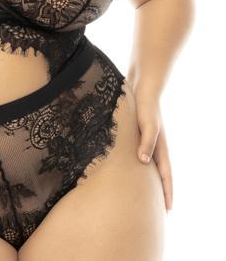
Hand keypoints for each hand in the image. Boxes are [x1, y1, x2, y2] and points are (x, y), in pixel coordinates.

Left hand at [135, 95, 172, 211]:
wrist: (142, 88)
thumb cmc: (146, 107)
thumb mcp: (147, 125)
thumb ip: (146, 142)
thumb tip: (143, 162)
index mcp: (160, 147)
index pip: (165, 175)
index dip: (167, 192)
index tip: (167, 210)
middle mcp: (155, 146)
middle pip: (159, 174)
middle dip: (160, 191)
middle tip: (157, 209)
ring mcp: (147, 140)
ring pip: (150, 166)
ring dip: (149, 180)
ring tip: (144, 194)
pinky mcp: (138, 134)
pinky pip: (140, 155)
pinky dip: (138, 165)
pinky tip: (131, 169)